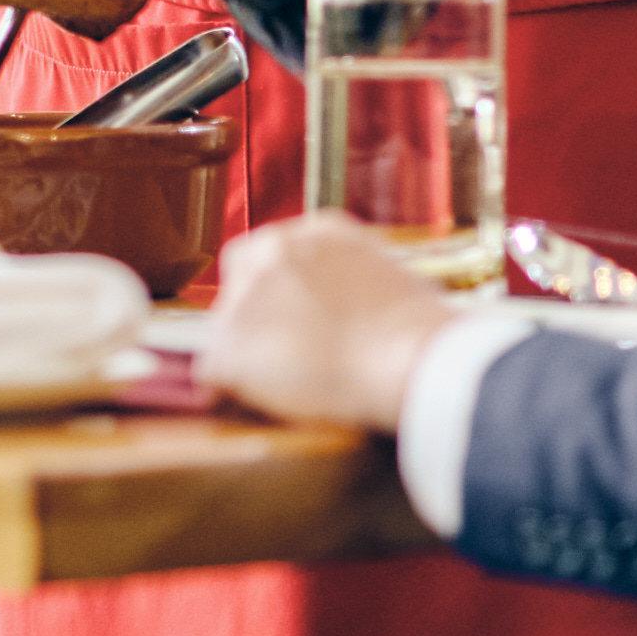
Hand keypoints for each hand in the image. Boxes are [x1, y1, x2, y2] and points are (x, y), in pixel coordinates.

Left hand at [197, 214, 462, 434]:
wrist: (414, 359)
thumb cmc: (424, 334)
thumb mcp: (391, 281)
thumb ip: (354, 283)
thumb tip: (352, 313)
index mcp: (318, 232)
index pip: (275, 254)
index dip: (279, 294)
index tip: (294, 322)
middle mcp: (274, 249)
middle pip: (240, 282)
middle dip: (254, 318)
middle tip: (283, 356)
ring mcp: (248, 293)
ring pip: (226, 329)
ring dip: (249, 358)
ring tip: (291, 387)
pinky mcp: (230, 342)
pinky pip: (212, 373)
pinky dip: (231, 392)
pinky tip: (264, 403)